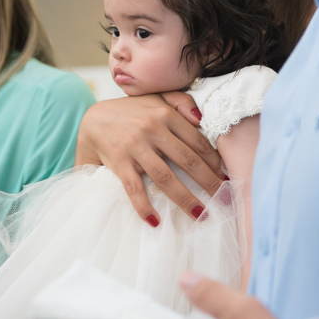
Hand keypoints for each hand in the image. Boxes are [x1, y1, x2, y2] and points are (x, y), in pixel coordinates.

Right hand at [74, 94, 223, 222]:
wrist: (92, 119)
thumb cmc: (130, 112)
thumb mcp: (156, 97)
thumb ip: (181, 101)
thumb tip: (202, 119)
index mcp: (165, 114)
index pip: (197, 141)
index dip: (214, 162)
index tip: (226, 178)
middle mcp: (152, 129)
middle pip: (188, 161)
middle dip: (209, 182)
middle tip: (224, 200)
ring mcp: (135, 146)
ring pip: (165, 177)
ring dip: (185, 199)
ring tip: (200, 214)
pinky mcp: (118, 162)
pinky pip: (133, 187)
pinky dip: (143, 206)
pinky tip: (154, 221)